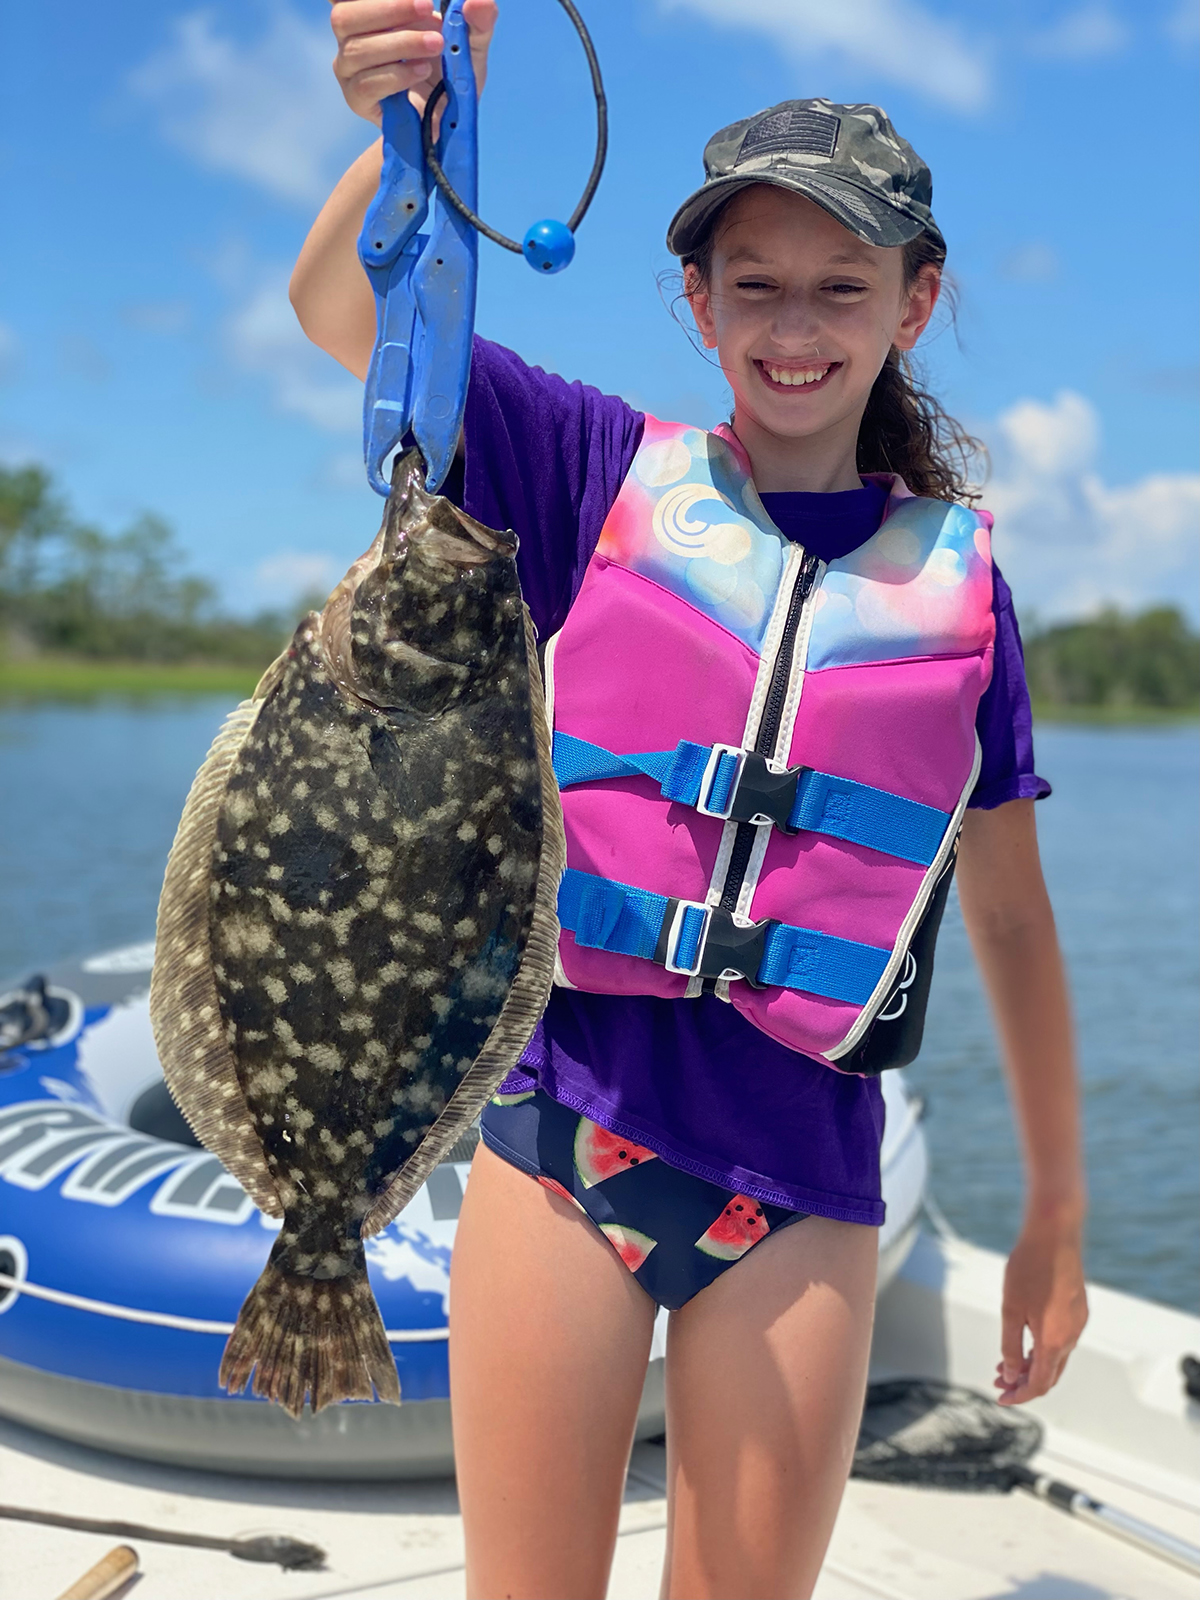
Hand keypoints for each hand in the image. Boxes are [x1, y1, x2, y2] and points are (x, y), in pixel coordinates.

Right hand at [331, 0, 498, 126]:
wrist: (446, 123)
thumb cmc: (451, 72)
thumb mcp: (471, 43)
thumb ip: (478, 20)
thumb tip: (477, 1)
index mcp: (371, 12)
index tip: (419, 0)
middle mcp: (352, 36)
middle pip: (344, 15)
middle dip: (388, 8)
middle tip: (427, 7)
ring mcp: (350, 69)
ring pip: (357, 49)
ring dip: (401, 43)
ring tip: (436, 45)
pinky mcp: (357, 99)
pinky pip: (367, 84)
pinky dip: (397, 75)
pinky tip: (421, 72)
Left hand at [995, 1214, 1087, 1405]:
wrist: (1055, 1234)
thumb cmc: (1030, 1268)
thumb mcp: (1011, 1309)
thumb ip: (1011, 1346)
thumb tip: (1011, 1374)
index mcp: (1055, 1341)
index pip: (1040, 1383)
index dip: (1020, 1395)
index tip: (1001, 1397)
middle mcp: (1072, 1336)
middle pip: (1050, 1374)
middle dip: (1024, 1382)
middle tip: (999, 1381)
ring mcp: (1078, 1322)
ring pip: (1056, 1356)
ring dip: (1033, 1364)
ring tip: (1006, 1362)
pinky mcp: (1078, 1309)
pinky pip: (1062, 1339)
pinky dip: (1043, 1347)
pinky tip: (1025, 1340)